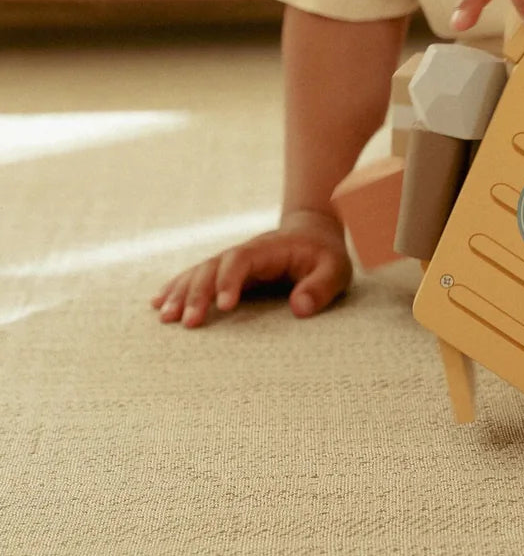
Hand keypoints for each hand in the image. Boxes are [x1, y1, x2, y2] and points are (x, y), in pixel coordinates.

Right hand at [151, 210, 350, 327]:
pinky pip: (197, 276)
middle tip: (186, 322)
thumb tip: (300, 309)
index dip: (230, 280)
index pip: (242, 259)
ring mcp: (232, 260)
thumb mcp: (335, 269)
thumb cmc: (324, 255)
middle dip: (198, 293)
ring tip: (165, 318)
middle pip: (214, 266)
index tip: (224, 306)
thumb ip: (321, 286)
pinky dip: (177, 288)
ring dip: (181, 293)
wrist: (312, 233)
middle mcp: (245, 252)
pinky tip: (157, 304)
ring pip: (200, 272)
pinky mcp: (226, 271)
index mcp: (269, 249)